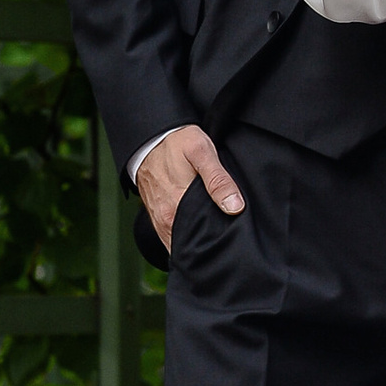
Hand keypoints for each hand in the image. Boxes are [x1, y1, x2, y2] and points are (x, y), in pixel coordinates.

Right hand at [135, 122, 244, 256]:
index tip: (235, 243)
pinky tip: (202, 231)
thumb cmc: (177, 144)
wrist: (150, 138)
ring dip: (198, 243)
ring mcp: (160, 220)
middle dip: (210, 247)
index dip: (219, 245)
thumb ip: (218, 180)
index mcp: (177, 208)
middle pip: (192, 244)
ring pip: (182, 243)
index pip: (202, 241)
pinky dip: (187, 237)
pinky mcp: (157, 217)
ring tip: (218, 239)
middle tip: (230, 242)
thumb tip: (235, 208)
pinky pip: (173, 237)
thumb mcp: (202, 152)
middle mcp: (166, 219)